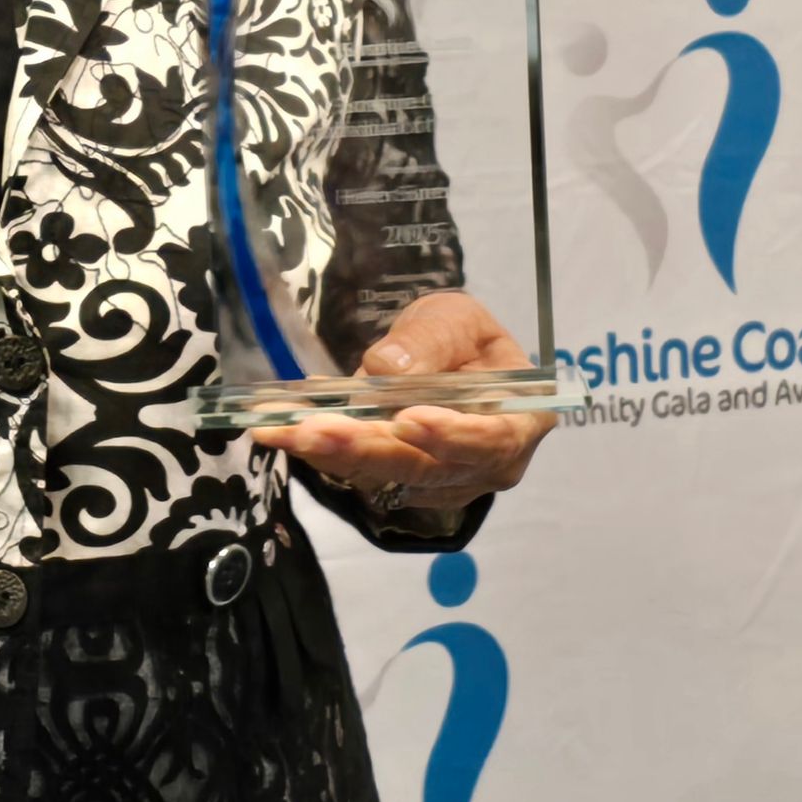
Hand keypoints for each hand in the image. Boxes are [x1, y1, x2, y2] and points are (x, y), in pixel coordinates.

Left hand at [253, 290, 554, 515]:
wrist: (447, 358)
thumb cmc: (465, 337)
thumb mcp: (455, 319)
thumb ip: (431, 341)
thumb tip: (387, 368)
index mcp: (519, 420)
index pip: (491, 439)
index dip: (450, 436)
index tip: (406, 421)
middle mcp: (486, 465)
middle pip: (426, 468)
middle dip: (365, 448)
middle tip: (312, 429)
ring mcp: (442, 482)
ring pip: (385, 475)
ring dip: (332, 454)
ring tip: (283, 429)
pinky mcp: (400, 482)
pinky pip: (361, 471)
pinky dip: (321, 450)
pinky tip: (282, 429)